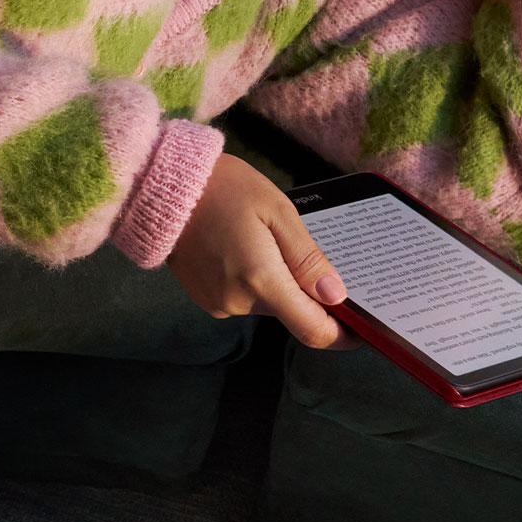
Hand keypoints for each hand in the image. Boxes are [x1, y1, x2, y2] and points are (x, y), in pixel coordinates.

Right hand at [165, 153, 359, 349]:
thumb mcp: (277, 211)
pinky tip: (239, 246)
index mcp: (261, 280)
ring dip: (274, 280)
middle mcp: (238, 302)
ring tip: (260, 237)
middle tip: (294, 245)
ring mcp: (217, 303)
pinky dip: (251, 279)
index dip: (342, 334)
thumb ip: (308, 258)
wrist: (160, 186)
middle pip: (290, 312)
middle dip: (302, 289)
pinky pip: (242, 297)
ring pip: (266, 303)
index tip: (361, 328)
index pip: (312, 330)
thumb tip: (335, 296)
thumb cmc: (223, 188)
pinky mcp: (204, 298)